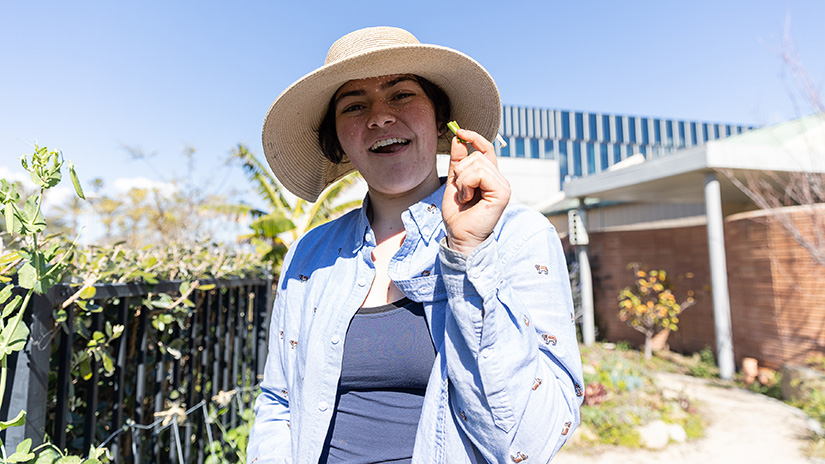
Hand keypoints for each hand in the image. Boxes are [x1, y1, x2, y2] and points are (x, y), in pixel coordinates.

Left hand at [442, 128, 510, 253]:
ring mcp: (503, 185)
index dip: (475, 137)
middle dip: (460, 171)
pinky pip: (480, 174)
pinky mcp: (502, 192)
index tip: (459, 131)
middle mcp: (499, 179)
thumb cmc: (458, 215)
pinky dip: (467, 185)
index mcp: (490, 177)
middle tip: (461, 192)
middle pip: (477, 155)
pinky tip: (469, 199)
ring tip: (465, 197)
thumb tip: (458, 139)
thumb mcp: (454, 183)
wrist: (459, 236)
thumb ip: (457, 162)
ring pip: (477, 163)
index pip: (486, 148)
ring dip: (462, 180)